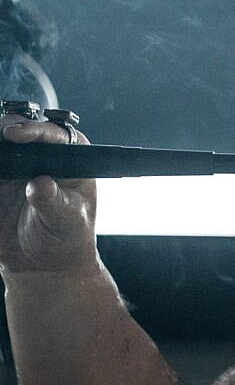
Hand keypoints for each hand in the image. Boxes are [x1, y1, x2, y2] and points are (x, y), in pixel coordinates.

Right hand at [0, 114, 96, 274]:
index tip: (15, 134)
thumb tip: (41, 184)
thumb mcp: (67, 221)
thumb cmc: (67, 238)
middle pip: (18, 131)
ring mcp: (14, 169)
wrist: (43, 264)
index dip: (34, 130)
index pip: (54, 134)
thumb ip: (54, 202)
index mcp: (69, 159)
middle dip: (3, 129)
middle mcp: (41, 158)